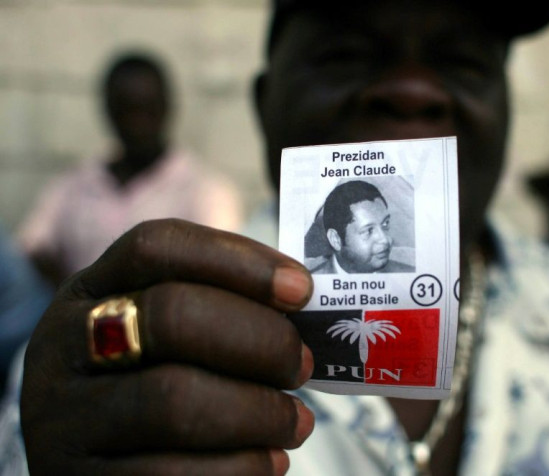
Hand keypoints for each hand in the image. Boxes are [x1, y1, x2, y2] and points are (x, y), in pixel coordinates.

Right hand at [21, 219, 314, 475]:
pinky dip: (240, 466)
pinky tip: (269, 461)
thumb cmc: (149, 385)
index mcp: (90, 292)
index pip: (157, 247)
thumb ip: (217, 310)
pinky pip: (172, 473)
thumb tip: (302, 300)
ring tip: (296, 422)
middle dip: (260, 339)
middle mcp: (64, 345)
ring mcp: (65, 418)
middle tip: (302, 365)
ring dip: (260, 411)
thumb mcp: (158, 335)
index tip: (302, 289)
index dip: (238, 261)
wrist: (88, 474)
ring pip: (175, 400)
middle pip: (172, 315)